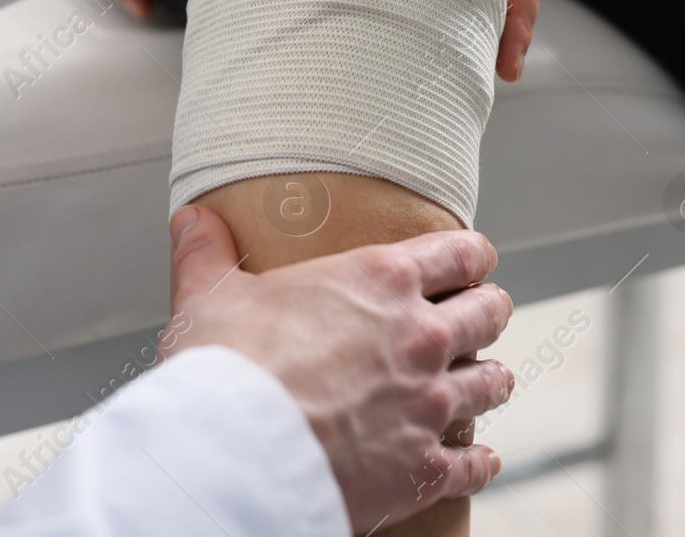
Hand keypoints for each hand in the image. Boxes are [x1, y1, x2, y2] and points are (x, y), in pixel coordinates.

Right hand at [167, 205, 513, 529]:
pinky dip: (480, 460)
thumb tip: (192, 219)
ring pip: (492, 383)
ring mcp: (430, 403)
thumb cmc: (228, 367)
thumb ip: (207, 252)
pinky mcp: (424, 466)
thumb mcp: (210, 294)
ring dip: (491, 379)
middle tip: (483, 310)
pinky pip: (474, 463)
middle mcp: (420, 336)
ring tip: (488, 378)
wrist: (238, 452)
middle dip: (487, 309)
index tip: (470, 258)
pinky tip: (480, 458)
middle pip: (488, 312)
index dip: (469, 253)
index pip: (457, 252)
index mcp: (380, 280)